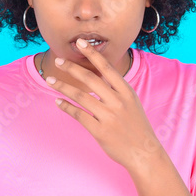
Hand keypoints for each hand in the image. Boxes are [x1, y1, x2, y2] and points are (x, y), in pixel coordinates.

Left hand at [46, 38, 165, 173]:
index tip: (80, 42)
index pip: (107, 67)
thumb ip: (117, 89)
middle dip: (72, 68)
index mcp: (126, 91)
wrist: (144, 152)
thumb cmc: (136, 126)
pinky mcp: (99, 131)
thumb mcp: (132, 102)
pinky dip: (66, 107)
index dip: (92, 54)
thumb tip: (98, 73)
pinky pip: (78, 115)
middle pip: (90, 79)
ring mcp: (108, 116)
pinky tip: (58, 102)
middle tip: (58, 60)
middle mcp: (117, 101)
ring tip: (51, 80)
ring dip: (63, 87)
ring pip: (80, 96)